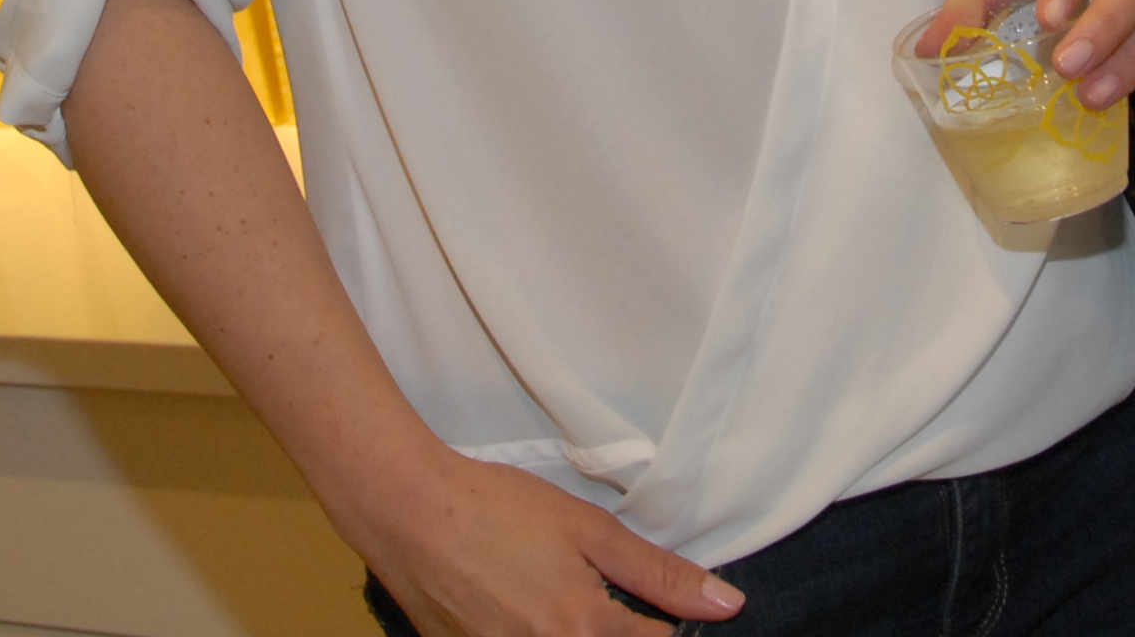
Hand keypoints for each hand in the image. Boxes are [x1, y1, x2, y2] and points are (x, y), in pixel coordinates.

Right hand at [350, 446, 742, 635]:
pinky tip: (523, 610)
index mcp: (585, 632)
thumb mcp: (588, 529)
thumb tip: (727, 605)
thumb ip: (659, 574)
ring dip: (578, 636)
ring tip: (556, 598)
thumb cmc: (496, 509)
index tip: (660, 609)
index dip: (671, 626)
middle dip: (620, 632)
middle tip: (591, 596)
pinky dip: (534, 635)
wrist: (408, 512)